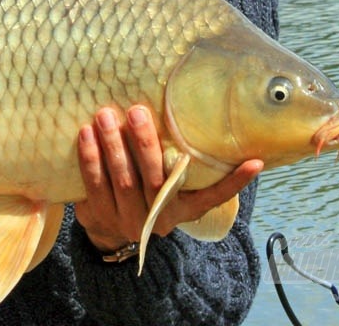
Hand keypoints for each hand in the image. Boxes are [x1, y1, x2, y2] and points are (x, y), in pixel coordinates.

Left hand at [74, 105, 261, 252]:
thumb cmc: (145, 189)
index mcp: (185, 209)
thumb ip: (178, 161)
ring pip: (122, 181)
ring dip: (113, 146)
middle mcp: (160, 219)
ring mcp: (129, 220)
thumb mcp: (167, 183)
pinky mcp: (101, 217)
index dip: (235, 182)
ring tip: (105, 116)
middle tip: (137, 111)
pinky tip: (85, 134)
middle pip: (155, 180)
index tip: (253, 161)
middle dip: (145, 144)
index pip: (214, 196)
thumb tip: (199, 114)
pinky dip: (90, 158)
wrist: (108, 227)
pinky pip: (94, 185)